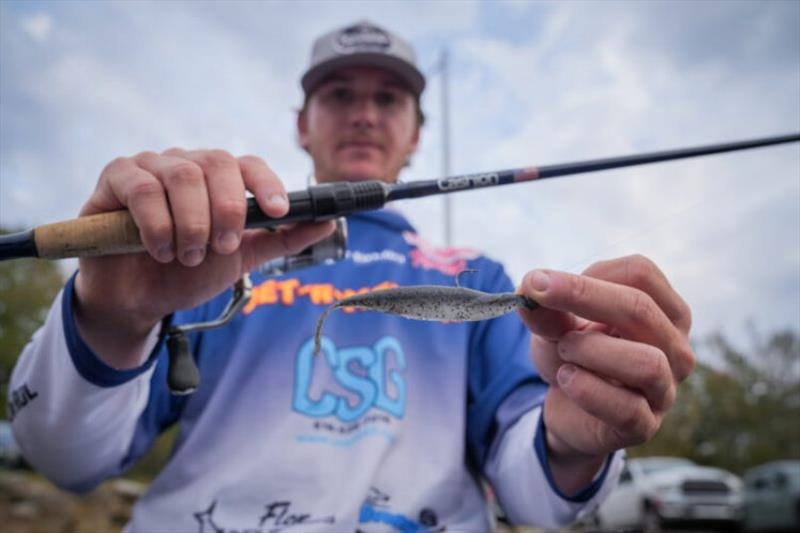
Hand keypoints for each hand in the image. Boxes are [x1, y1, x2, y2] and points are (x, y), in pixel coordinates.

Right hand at [74, 149, 334, 367]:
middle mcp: (188, 164)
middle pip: (218, 163)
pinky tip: (159, 250)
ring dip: (192, 223)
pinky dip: (157, 224)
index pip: (250, 164)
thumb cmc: (188, 272)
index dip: (268, 183)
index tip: (279, 212)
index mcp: (220, 179)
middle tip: (223, 246)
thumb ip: (282, 240)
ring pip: (182, 175)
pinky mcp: (116, 178)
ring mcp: (151, 166)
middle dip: (228, 209)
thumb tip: (328, 223)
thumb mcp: (241, 258)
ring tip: (189, 256)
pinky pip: (142, 187)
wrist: (137, 298)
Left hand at [517, 255, 693, 493]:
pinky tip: (566, 379)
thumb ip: (545, 309)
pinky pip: (628, 409)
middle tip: (537, 296)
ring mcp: (666, 388)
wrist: (568, 409)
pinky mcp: (646, 426)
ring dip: (591, 350)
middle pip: (641, 309)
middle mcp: (675, 346)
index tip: (544, 282)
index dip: (589, 274)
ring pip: (646, 362)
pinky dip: (588, 390)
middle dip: (582, 297)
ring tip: (564, 351)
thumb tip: (529, 288)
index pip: (640, 273)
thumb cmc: (574, 355)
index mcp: (662, 309)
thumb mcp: (555, 326)